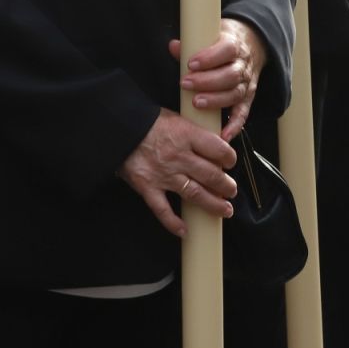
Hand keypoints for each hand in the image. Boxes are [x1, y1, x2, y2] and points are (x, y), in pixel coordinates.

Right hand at [118, 108, 237, 238]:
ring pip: (195, 193)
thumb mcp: (174, 116)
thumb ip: (192, 130)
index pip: (218, 150)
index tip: (231, 162)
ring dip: (213, 204)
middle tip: (232, 190)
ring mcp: (163, 174)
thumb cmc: (145, 120)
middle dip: (226, 185)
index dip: (230, 158)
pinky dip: (173, 222)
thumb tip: (212, 142)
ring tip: (225, 210)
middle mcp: (178, 156)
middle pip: (211, 175)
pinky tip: (184, 231)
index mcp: (186, 135)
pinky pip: (162, 209)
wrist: (116, 126)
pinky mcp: (147, 186)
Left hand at [170, 18, 268, 140]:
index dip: (209, 58)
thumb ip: (192, 44)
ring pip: (235, 94)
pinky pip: (243, 113)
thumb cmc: (224, 42)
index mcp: (235, 45)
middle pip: (231, 75)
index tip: (191, 64)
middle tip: (186, 84)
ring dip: (216, 100)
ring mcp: (246, 83)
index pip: (227, 50)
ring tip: (196, 103)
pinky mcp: (247, 98)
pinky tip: (223, 134)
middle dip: (207, 81)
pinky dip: (234, 125)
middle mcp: (243, 65)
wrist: (251, 46)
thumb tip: (173, 46)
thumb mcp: (211, 36)